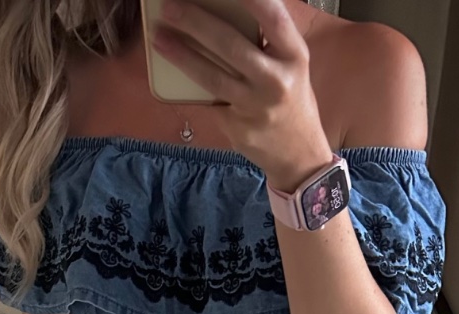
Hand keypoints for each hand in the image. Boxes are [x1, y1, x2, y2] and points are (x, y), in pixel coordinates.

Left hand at [151, 0, 334, 191]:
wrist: (298, 154)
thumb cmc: (290, 97)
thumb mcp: (289, 64)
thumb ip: (267, 39)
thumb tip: (224, 10)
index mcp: (294, 56)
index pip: (273, 18)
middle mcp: (277, 81)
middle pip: (231, 45)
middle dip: (196, 22)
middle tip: (170, 7)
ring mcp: (256, 107)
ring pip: (212, 76)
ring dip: (181, 55)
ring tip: (159, 37)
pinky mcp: (239, 128)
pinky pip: (210, 101)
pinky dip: (191, 85)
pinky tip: (173, 71)